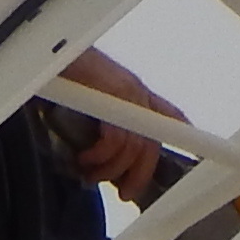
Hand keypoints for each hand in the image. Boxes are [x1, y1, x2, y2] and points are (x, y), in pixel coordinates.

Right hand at [48, 45, 176, 201]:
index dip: (179, 133)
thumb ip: (97, 114)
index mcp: (130, 88)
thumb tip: (91, 143)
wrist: (47, 46)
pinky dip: (100, 157)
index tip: (193, 153)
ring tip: (91, 177)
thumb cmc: (60, 69)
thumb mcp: (84, 92)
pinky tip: (84, 160)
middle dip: (139, 173)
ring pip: (133, 146)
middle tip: (124, 193)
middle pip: (150, 141)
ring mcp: (125, 93)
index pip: (167, 112)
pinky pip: (116, 140)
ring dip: (111, 170)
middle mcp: (134, 91)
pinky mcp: (111, 97)